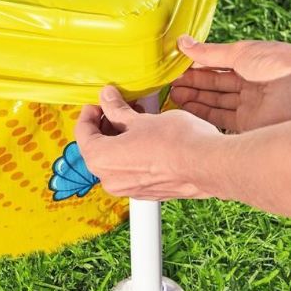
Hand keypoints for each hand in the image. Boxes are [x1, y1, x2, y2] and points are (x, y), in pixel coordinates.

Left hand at [75, 86, 219, 199]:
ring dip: (120, 139)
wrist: (207, 164)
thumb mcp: (142, 118)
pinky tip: (148, 138)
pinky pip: (131, 171)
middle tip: (120, 107)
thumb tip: (107, 98)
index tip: (100, 102)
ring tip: (138, 119)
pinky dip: (133, 154)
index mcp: (101, 159)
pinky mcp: (147, 192)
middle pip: (97, 148)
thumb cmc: (175, 140)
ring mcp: (129, 189)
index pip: (82, 133)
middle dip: (106, 125)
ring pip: (115, 161)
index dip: (90, 113)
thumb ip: (118, 110)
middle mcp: (110, 180)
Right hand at [171, 35, 290, 131]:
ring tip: (172, 97)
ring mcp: (250, 109)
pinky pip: (222, 122)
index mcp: (252, 66)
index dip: (196, 70)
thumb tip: (183, 42)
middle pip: (216, 88)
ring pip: (216, 105)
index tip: (175, 71)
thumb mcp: (240, 52)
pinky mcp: (250, 128)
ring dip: (195, 101)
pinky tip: (187, 114)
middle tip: (168, 86)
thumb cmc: (281, 64)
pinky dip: (204, 117)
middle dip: (192, 87)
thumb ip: (209, 52)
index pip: (218, 68)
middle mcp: (251, 88)